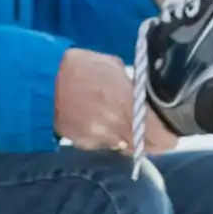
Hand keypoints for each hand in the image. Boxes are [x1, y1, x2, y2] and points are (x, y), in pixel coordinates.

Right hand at [54, 48, 176, 153]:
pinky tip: (100, 123)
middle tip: (149, 130)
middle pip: (147, 147)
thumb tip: (141, 91)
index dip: (168, 136)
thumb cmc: (79, 67)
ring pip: (126, 147)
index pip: (161, 135)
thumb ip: (131, 82)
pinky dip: (107, 138)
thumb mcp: (112, 66)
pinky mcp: (85, 144)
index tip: (170, 133)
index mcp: (128, 103)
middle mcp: (117, 126)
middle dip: (151, 140)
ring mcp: (101, 138)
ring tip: (120, 122)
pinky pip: (106, 145)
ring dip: (128, 138)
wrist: (43, 82)